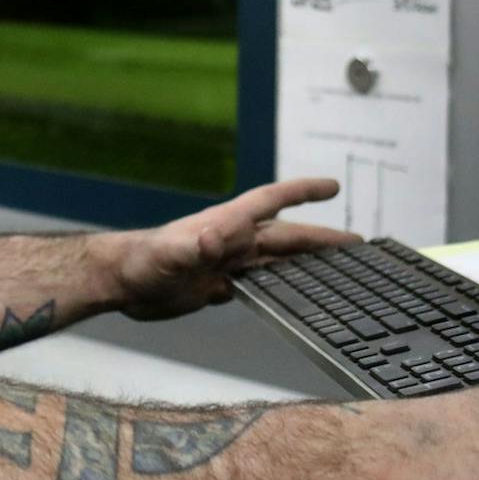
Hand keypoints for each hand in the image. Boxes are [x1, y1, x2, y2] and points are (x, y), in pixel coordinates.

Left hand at [107, 177, 349, 319]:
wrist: (121, 283)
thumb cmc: (139, 262)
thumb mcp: (167, 254)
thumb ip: (191, 247)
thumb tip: (214, 237)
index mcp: (226, 225)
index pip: (271, 202)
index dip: (301, 192)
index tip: (332, 186)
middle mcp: (232, 241)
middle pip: (286, 236)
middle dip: (321, 237)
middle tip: (357, 243)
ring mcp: (226, 263)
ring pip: (277, 260)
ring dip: (307, 262)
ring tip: (338, 268)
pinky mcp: (218, 285)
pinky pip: (260, 283)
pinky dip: (283, 286)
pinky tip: (297, 293)